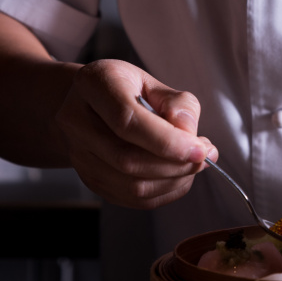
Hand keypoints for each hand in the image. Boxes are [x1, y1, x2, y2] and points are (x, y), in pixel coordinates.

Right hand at [54, 59, 216, 208]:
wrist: (89, 104)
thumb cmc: (126, 89)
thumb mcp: (153, 81)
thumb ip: (178, 104)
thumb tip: (190, 135)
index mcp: (94, 84)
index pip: (127, 121)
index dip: (168, 141)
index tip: (201, 149)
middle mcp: (76, 121)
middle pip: (127, 159)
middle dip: (175, 165)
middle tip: (205, 155)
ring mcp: (78, 155)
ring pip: (130, 185)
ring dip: (174, 180)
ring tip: (194, 163)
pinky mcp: (89, 179)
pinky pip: (132, 199)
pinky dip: (165, 192)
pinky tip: (179, 175)